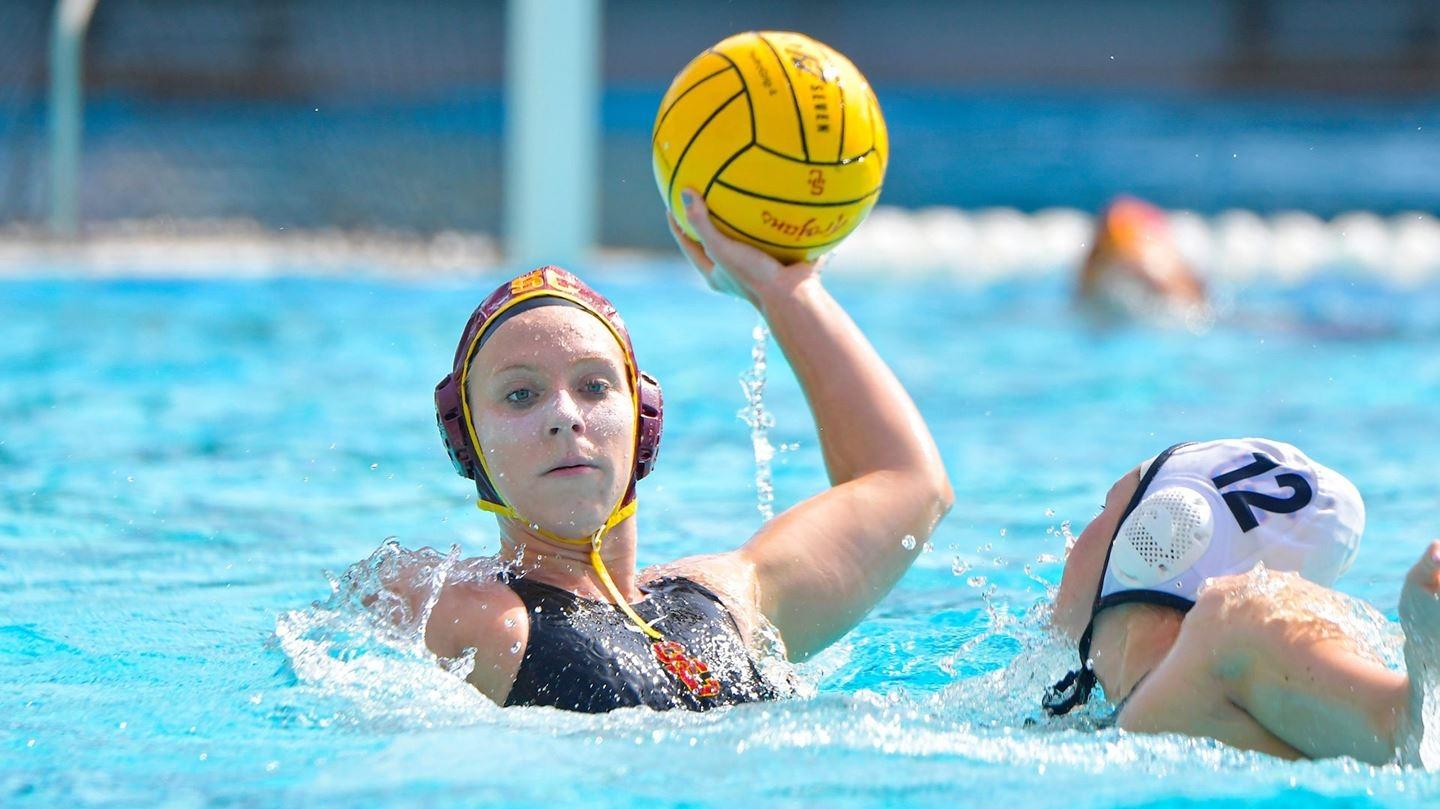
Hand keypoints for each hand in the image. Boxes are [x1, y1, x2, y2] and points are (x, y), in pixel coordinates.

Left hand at [667, 188, 822, 308]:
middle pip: (715, 242)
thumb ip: (701, 223)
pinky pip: (772, 235)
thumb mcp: (721, 248)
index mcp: (715, 273)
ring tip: (736, 195)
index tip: (671, 204)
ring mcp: (757, 267)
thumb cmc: (753, 275)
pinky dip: (770, 220)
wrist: (793, 294)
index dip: (678, 226)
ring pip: (744, 239)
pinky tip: (772, 199)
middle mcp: (734, 272)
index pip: (689, 246)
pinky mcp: (779, 259)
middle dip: (708, 222)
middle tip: (702, 196)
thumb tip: (685, 192)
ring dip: (741, 220)